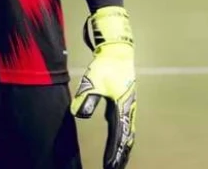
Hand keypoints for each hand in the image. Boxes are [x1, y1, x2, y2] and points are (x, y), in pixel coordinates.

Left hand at [71, 6, 136, 168]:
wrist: (118, 50)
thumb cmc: (107, 65)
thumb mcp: (94, 81)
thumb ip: (87, 98)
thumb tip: (80, 114)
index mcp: (122, 107)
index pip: (120, 136)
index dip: (115, 152)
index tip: (109, 165)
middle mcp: (127, 109)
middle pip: (127, 138)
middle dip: (121, 155)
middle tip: (115, 168)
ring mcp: (127, 105)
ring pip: (127, 132)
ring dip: (123, 147)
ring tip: (118, 160)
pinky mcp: (123, 101)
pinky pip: (124, 124)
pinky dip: (121, 136)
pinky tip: (116, 140)